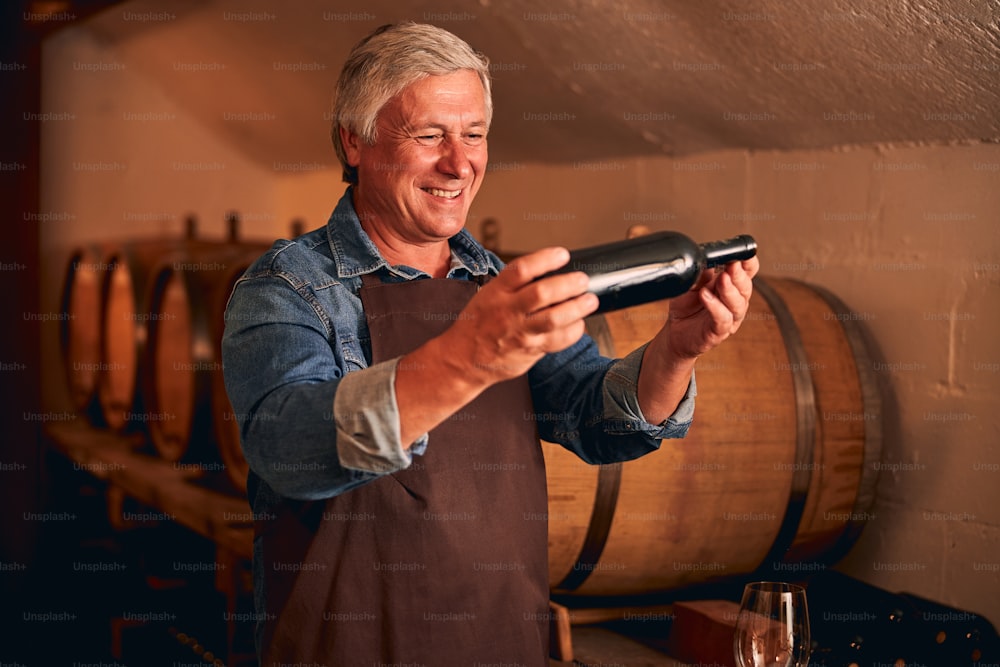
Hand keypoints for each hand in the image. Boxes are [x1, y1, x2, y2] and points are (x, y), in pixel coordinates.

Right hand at [442, 246, 599, 384]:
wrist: (464, 359)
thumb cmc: (477, 324)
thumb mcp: (488, 295)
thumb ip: (514, 284)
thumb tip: (549, 270)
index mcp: (496, 292)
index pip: (521, 269)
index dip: (545, 259)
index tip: (562, 254)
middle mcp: (508, 311)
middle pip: (542, 293)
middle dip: (568, 284)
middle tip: (582, 280)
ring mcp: (520, 332)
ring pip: (554, 318)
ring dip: (577, 308)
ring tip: (590, 300)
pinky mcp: (530, 350)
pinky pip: (557, 340)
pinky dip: (573, 331)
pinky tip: (579, 324)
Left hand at [665, 256, 759, 358]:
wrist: (675, 333)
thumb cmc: (686, 307)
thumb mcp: (692, 284)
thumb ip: (702, 273)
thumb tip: (709, 259)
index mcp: (732, 286)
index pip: (748, 272)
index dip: (748, 263)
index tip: (742, 253)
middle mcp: (735, 302)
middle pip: (746, 287)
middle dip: (739, 274)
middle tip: (731, 265)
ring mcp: (729, 318)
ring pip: (738, 304)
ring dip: (729, 290)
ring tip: (720, 279)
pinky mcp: (719, 331)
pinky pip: (722, 319)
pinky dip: (715, 306)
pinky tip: (705, 296)